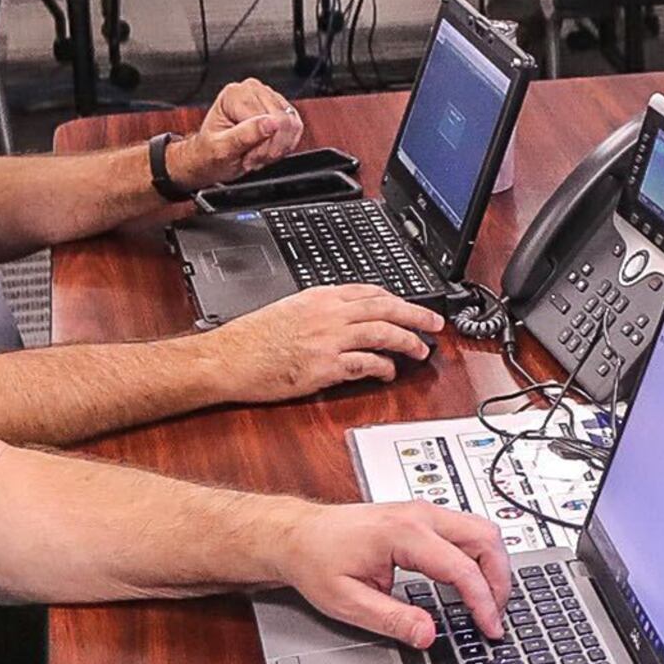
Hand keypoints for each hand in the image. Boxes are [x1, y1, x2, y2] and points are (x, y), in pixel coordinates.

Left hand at [161, 80, 308, 193]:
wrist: (209, 158)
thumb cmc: (209, 153)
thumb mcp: (222, 148)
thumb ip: (245, 134)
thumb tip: (271, 123)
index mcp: (235, 94)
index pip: (269, 119)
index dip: (264, 146)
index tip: (249, 158)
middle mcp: (252, 90)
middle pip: (283, 121)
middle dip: (270, 148)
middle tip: (253, 159)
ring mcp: (268, 97)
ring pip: (292, 124)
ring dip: (278, 148)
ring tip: (258, 154)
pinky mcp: (280, 108)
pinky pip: (296, 127)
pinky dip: (285, 145)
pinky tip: (267, 149)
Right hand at [206, 284, 440, 401]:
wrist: (228, 358)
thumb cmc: (250, 338)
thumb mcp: (289, 309)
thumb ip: (319, 310)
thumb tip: (344, 317)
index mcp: (320, 297)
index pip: (370, 290)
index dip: (397, 298)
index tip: (411, 305)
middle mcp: (329, 314)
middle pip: (386, 308)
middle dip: (416, 314)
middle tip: (436, 323)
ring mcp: (329, 340)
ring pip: (383, 333)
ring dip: (408, 342)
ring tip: (421, 350)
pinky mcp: (325, 366)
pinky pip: (366, 364)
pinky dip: (383, 368)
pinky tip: (389, 372)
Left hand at [277, 500, 510, 643]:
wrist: (298, 534)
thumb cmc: (316, 559)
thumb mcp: (347, 601)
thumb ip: (392, 619)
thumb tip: (428, 634)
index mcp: (403, 533)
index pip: (462, 568)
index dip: (483, 602)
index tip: (490, 627)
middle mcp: (419, 515)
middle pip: (486, 538)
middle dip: (500, 580)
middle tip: (496, 616)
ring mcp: (423, 511)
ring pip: (482, 529)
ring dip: (494, 566)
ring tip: (489, 602)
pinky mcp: (423, 516)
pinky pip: (467, 530)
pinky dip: (480, 556)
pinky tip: (474, 581)